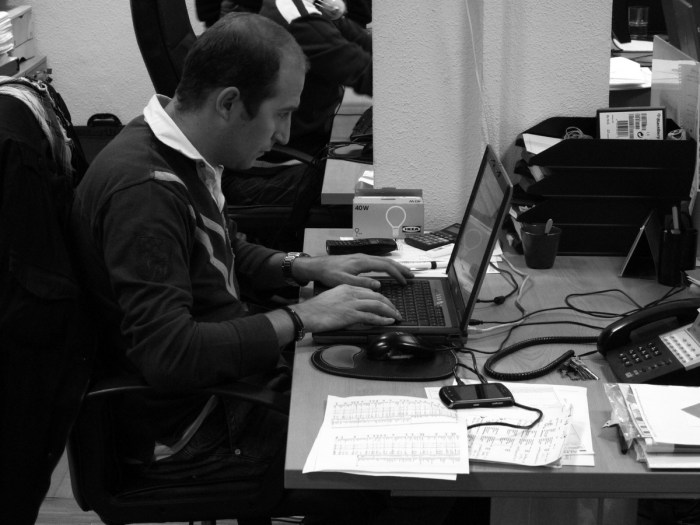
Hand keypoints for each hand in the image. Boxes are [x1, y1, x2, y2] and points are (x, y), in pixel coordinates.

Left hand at [293, 254, 413, 289]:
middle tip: (412, 276)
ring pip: (383, 261)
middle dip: (401, 269)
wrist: (318, 266)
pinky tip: (388, 271)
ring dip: (395, 267)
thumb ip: (362, 283)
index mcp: (362, 262)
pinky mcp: (359, 260)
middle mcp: (364, 257)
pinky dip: (386, 267)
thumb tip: (378, 285)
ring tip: (404, 273)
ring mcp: (362, 258)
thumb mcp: (344, 281)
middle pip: (387, 262)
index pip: (385, 266)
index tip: (405, 282)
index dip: (397, 274)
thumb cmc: (329, 273)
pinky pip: (377, 262)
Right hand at [293, 284, 401, 332]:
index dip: (381, 298)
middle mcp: (352, 293)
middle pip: (377, 296)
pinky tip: (388, 322)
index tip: (386, 304)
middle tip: (396, 311)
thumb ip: (346, 299)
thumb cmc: (316, 309)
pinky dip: (382, 319)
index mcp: (347, 287)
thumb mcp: (333, 297)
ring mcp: (352, 304)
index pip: (369, 291)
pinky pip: (371, 317)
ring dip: (390, 312)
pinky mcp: (351, 315)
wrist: (306, 313)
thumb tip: (355, 308)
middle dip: (390, 304)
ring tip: (397, 317)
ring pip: (378, 305)